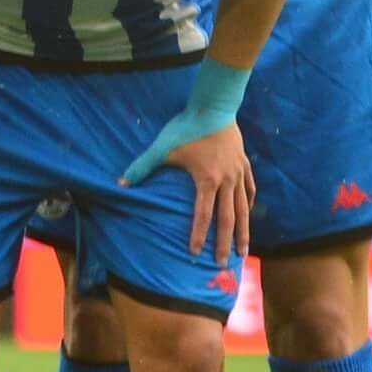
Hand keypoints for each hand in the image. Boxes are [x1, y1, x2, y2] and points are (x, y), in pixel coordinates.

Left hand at [128, 121, 253, 265]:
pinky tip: (248, 214)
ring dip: (244, 231)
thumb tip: (120, 183)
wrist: (215, 107)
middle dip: (225, 244)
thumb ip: (142, 166)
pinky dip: (249, 204)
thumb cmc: (186, 127)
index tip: (194, 254)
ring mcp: (239, 173)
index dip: (198, 235)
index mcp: (207, 180)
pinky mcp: (245, 164)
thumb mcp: (163, 148)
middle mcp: (227, 181)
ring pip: (244, 209)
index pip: (203, 215)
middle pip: (228, 219)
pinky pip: (250, 190)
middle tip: (223, 264)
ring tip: (243, 250)